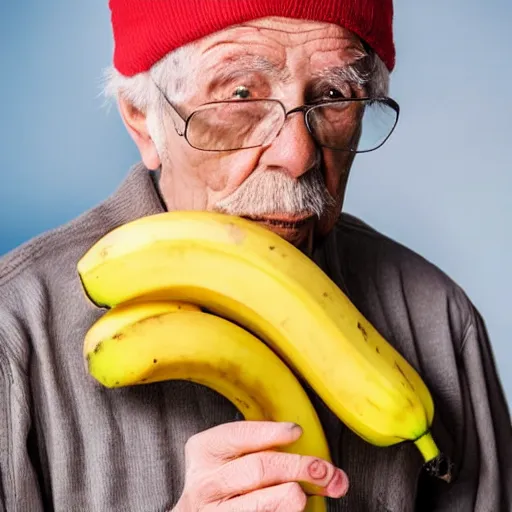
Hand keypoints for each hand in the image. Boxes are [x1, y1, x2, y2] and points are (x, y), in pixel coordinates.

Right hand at [172, 420, 348, 511]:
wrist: (201, 511)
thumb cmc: (223, 479)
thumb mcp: (230, 455)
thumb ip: (263, 447)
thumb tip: (314, 453)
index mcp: (205, 450)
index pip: (240, 434)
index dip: (271, 432)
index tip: (296, 431)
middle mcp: (205, 482)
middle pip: (258, 468)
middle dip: (297, 466)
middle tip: (325, 470)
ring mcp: (213, 511)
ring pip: (262, 502)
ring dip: (294, 496)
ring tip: (307, 494)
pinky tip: (298, 506)